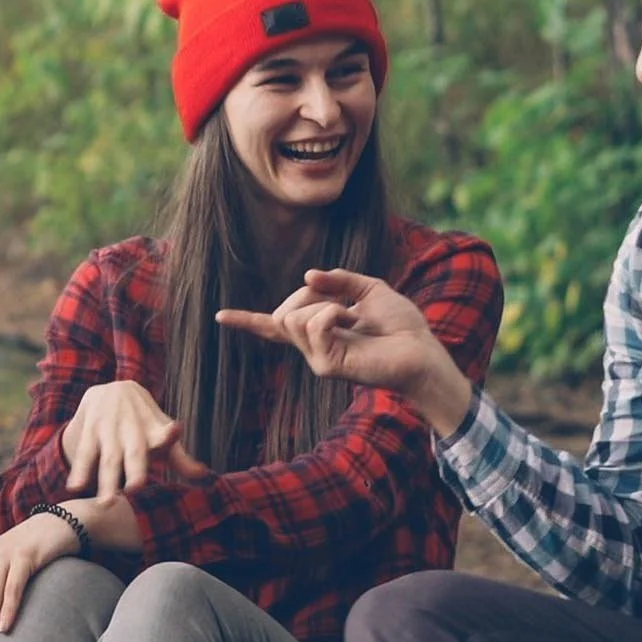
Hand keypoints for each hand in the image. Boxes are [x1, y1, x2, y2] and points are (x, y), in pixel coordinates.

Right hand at [61, 379, 207, 493]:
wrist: (111, 389)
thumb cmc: (143, 422)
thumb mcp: (160, 435)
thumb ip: (180, 459)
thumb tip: (206, 476)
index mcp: (153, 429)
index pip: (163, 432)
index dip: (169, 433)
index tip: (174, 430)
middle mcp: (131, 429)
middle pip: (134, 453)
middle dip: (135, 470)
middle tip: (135, 489)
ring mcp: (109, 430)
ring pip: (107, 458)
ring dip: (105, 479)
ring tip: (105, 503)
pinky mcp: (89, 432)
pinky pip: (84, 453)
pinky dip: (79, 471)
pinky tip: (74, 488)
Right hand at [217, 269, 472, 433]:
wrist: (421, 349)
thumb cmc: (400, 324)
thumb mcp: (369, 288)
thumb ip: (338, 280)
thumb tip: (306, 276)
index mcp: (319, 329)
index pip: (274, 327)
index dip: (246, 321)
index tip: (219, 316)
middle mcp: (313, 346)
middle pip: (282, 312)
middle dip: (308, 294)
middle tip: (344, 302)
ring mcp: (317, 357)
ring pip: (292, 317)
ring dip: (324, 304)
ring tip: (351, 315)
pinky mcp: (326, 365)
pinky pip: (313, 324)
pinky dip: (330, 312)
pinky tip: (349, 319)